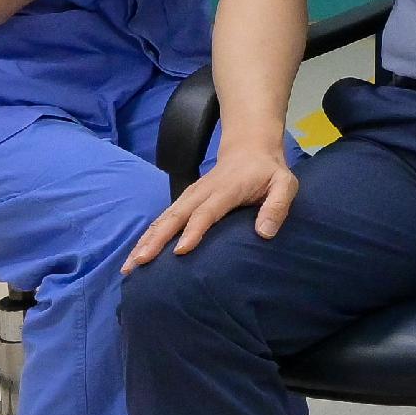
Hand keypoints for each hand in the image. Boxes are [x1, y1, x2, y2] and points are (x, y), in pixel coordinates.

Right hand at [124, 145, 294, 271]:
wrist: (249, 148)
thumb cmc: (268, 172)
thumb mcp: (285, 184)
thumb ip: (277, 206)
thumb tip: (265, 233)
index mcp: (225, 190)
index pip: (207, 212)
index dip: (193, 231)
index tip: (180, 251)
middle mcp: (202, 192)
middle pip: (175, 216)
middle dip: (156, 240)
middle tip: (140, 264)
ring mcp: (190, 195)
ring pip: (164, 219)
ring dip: (145, 241)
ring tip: (130, 266)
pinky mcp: (184, 200)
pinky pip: (163, 219)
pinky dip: (148, 236)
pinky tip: (137, 254)